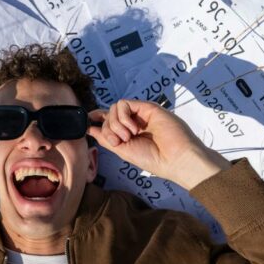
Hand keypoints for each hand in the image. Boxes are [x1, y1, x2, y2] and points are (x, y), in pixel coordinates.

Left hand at [88, 99, 229, 188]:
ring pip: (114, 108)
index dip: (97, 117)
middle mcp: (134, 122)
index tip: (88, 120)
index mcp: (128, 133)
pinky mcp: (147, 107)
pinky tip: (133, 129)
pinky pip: (124, 104)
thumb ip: (107, 138)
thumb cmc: (153, 158)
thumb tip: (90, 129)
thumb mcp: (123, 151)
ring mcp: (140, 114)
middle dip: (108, 129)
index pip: (109, 120)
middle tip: (119, 141)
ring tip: (128, 136)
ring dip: (115, 124)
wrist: (175, 158)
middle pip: (108, 115)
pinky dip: (123, 117)